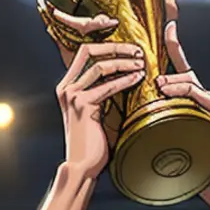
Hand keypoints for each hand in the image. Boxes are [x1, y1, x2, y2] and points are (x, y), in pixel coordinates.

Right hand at [39, 0, 144, 178]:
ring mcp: (72, 95)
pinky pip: (107, 87)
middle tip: (138, 51)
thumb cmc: (93, 142)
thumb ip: (103, 92)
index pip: (85, 52)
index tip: (129, 48)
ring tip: (142, 64)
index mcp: (68, 85)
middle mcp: (66, 87)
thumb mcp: (96, 111)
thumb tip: (125, 75)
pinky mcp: (82, 106)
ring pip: (100, 66)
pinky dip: (125, 80)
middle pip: (90, 51)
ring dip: (124, 62)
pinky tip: (138, 78)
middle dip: (116, 47)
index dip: (107, 45)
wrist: (82, 164)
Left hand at [155, 0, 209, 197]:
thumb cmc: (187, 162)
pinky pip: (203, 101)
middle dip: (175, 41)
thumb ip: (147, 117)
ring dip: (173, 81)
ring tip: (158, 85)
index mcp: (183, 97)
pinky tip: (176, 95)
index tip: (163, 11)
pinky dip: (189, 96)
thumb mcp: (160, 136)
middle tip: (167, 23)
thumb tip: (117, 104)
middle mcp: (199, 96)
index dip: (169, 36)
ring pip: (191, 83)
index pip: (173, 62)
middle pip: (183, 64)